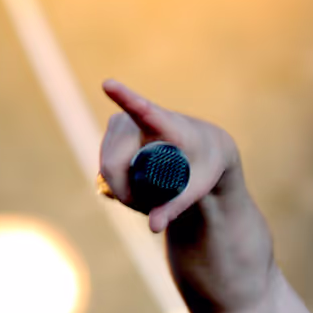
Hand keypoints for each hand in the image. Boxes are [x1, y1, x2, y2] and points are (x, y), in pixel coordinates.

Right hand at [97, 80, 239, 233]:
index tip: (108, 84)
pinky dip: (116, 180)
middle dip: (123, 192)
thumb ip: (176, 207)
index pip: (142, 110)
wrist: (206, 145)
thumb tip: (154, 229)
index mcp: (166, 124)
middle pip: (114, 163)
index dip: (124, 98)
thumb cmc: (206, 164)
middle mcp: (138, 118)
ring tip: (147, 196)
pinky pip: (105, 163)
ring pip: (107, 166)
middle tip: (147, 209)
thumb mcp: (197, 187)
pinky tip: (133, 185)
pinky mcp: (114, 129)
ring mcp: (122, 123)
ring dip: (121, 188)